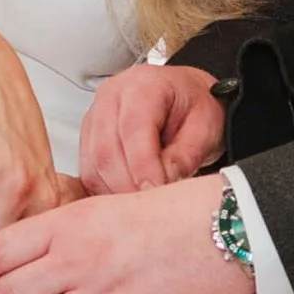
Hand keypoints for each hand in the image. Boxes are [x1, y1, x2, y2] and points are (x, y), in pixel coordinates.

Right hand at [80, 61, 226, 194]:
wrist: (188, 99)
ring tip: (143, 204)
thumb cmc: (196, 106)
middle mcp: (113, 97)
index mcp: (144, 85)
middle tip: (151, 207)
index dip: (142, 166)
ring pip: (93, 165)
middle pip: (106, 150)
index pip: (133, 129)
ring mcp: (96, 117)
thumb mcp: (204, 129)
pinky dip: (106, 191)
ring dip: (116, 192)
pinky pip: (89, 172)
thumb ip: (183, 156)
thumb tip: (160, 185)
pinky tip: (128, 198)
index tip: (155, 191)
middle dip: (128, 185)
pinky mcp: (89, 138)